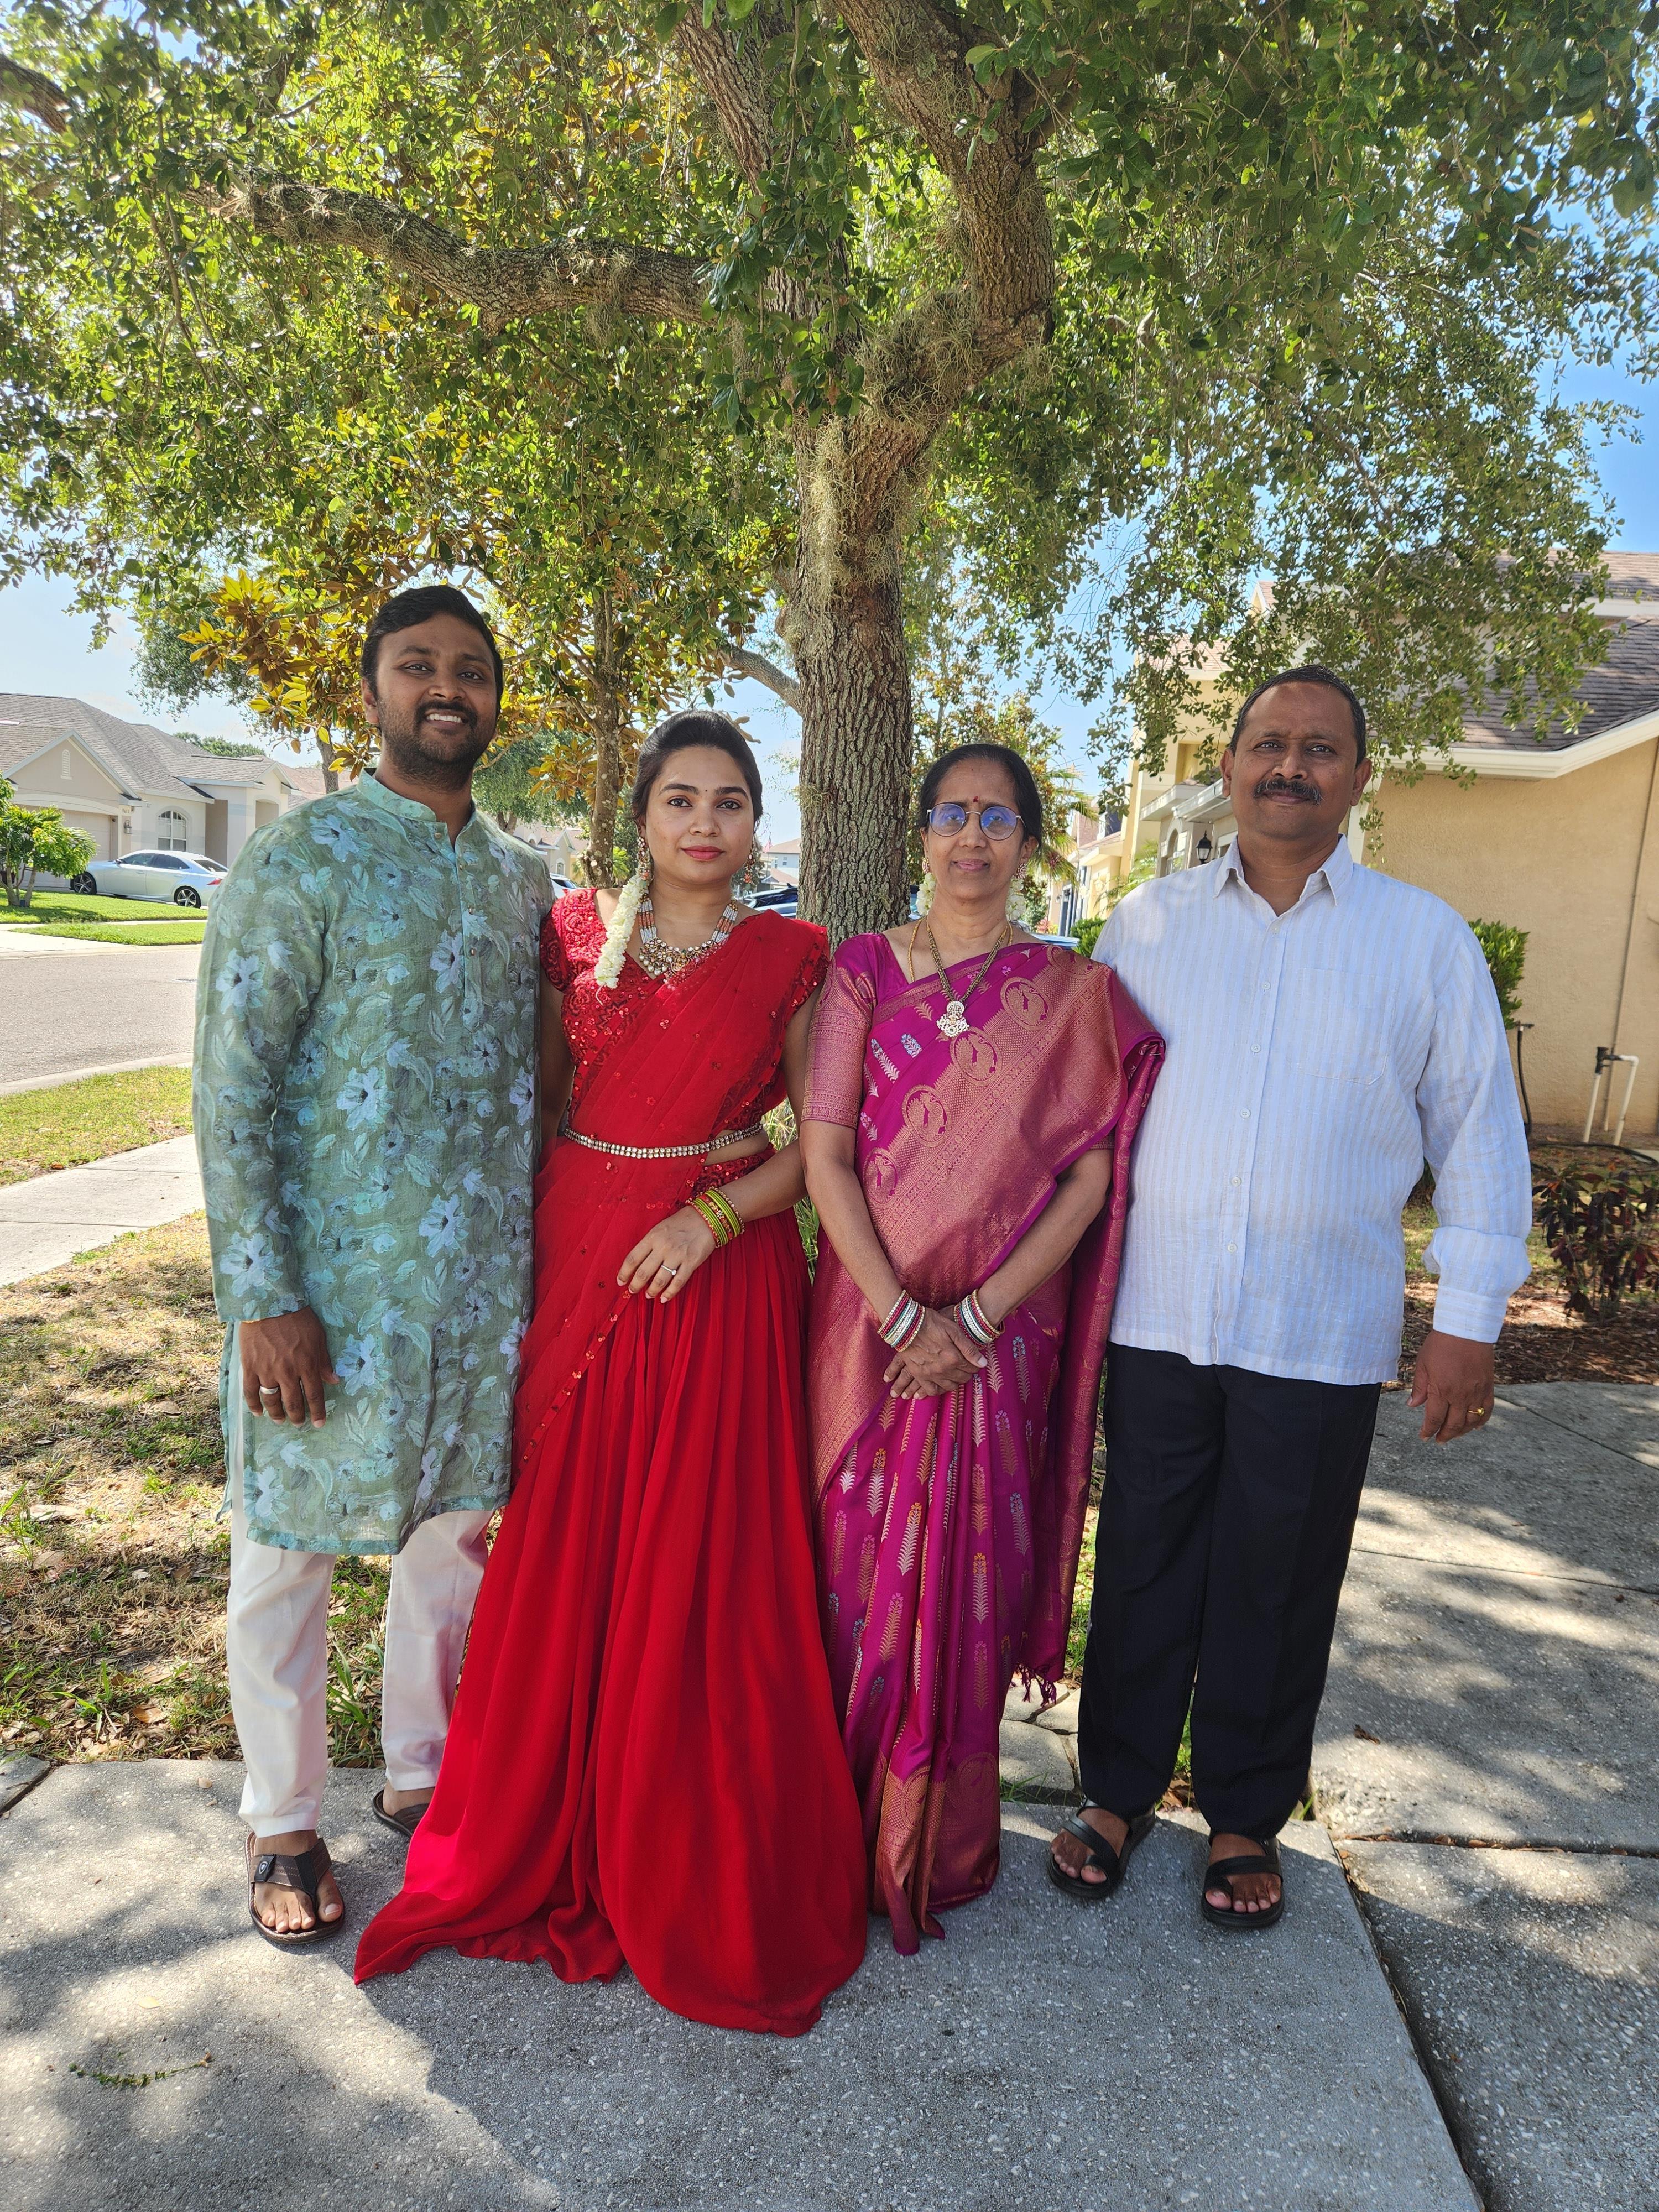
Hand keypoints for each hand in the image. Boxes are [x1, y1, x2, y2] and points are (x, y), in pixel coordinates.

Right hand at [241, 1309, 339, 1427]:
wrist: (269, 1303)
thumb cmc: (297, 1317)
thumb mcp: (318, 1336)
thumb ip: (324, 1361)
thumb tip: (333, 1380)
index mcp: (307, 1365)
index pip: (314, 1395)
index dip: (317, 1412)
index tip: (319, 1423)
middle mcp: (287, 1372)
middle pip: (293, 1403)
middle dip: (297, 1417)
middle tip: (299, 1424)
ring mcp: (266, 1371)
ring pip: (272, 1401)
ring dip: (277, 1414)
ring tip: (280, 1420)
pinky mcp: (249, 1366)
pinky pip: (250, 1392)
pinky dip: (254, 1405)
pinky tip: (258, 1412)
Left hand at [618, 1205, 717, 1302]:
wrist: (706, 1218)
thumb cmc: (681, 1223)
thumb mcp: (659, 1228)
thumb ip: (649, 1245)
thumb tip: (637, 1265)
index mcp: (652, 1237)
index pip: (632, 1259)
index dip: (624, 1273)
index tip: (620, 1281)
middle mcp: (663, 1247)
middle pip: (643, 1272)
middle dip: (635, 1285)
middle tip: (632, 1290)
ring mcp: (677, 1255)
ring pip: (659, 1280)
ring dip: (652, 1291)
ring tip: (648, 1295)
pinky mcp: (691, 1262)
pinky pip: (678, 1282)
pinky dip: (669, 1293)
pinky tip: (664, 1298)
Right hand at [885, 1308, 985, 1397]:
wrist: (906, 1324)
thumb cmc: (932, 1323)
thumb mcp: (954, 1330)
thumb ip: (969, 1349)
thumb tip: (983, 1363)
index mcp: (954, 1358)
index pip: (972, 1368)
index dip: (975, 1365)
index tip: (973, 1362)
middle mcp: (944, 1370)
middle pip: (962, 1378)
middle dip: (966, 1374)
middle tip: (965, 1367)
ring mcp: (931, 1374)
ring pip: (949, 1386)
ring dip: (954, 1382)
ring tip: (954, 1376)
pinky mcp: (919, 1374)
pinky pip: (930, 1390)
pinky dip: (936, 1391)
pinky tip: (939, 1387)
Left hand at [1408, 1329, 1496, 1441]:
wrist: (1466, 1328)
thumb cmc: (1441, 1343)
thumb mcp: (1423, 1364)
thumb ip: (1419, 1387)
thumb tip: (1413, 1405)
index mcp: (1442, 1390)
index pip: (1434, 1418)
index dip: (1428, 1430)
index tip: (1424, 1436)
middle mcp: (1460, 1395)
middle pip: (1453, 1424)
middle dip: (1444, 1435)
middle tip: (1438, 1439)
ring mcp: (1477, 1392)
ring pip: (1471, 1421)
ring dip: (1462, 1431)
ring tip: (1454, 1434)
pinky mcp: (1488, 1386)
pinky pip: (1487, 1409)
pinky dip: (1481, 1420)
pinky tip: (1475, 1426)